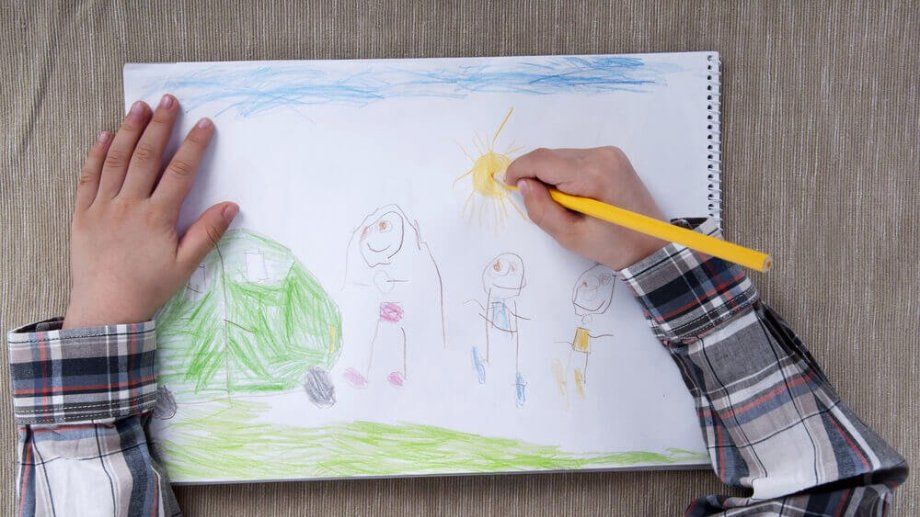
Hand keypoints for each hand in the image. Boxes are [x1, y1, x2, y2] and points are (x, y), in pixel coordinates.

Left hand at [63, 95, 237, 328]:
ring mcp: (103, 207)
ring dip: (130, 130)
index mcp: (157, 217)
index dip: (194, 145)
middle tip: (169, 100)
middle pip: (147, 156)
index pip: (179, 171)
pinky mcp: (83, 213)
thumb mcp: (184, 265)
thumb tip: (231, 207)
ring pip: (117, 159)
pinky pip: (88, 176)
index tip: (204, 124)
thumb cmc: (148, 288)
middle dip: (160, 125)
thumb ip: (207, 233)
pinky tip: (105, 135)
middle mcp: (129, 205)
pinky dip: (96, 153)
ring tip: (139, 106)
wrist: (105, 308)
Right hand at [505, 147, 665, 269]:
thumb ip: (541, 209)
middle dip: (536, 175)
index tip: (506, 184)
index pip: (543, 161)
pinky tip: (573, 194)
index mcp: (593, 174)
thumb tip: (522, 184)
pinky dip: (565, 173)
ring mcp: (609, 153)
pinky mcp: (612, 156)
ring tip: (560, 203)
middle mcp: (602, 155)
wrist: (651, 244)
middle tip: (538, 202)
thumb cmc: (612, 245)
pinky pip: (575, 159)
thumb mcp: (570, 236)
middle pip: (551, 157)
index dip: (519, 170)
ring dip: (550, 175)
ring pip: (561, 156)